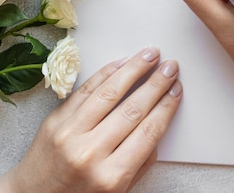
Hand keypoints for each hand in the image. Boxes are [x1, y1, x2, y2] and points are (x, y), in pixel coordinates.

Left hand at [0, 47, 181, 192]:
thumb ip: (139, 163)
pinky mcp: (56, 119)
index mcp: (111, 177)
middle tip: (171, 67)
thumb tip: (157, 125)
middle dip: (155, 85)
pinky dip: (105, 73)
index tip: (177, 89)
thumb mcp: (117, 192)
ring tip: (150, 54)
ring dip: (133, 69)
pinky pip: (85, 89)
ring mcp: (70, 133)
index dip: (165, 107)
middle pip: (132, 109)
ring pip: (109, 93)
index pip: (147, 133)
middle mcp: (90, 153)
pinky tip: (122, 62)